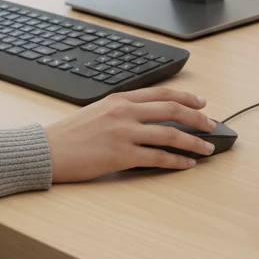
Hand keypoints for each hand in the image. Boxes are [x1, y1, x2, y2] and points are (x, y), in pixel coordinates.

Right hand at [45, 86, 218, 180]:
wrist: (45, 150)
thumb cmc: (69, 133)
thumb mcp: (98, 109)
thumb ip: (124, 109)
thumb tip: (149, 116)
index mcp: (121, 98)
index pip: (163, 93)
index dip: (187, 97)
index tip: (202, 103)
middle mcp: (126, 112)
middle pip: (173, 110)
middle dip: (198, 118)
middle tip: (212, 125)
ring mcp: (124, 133)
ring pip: (170, 134)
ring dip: (193, 141)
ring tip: (206, 148)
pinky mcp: (121, 155)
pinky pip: (157, 158)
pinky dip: (176, 161)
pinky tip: (187, 164)